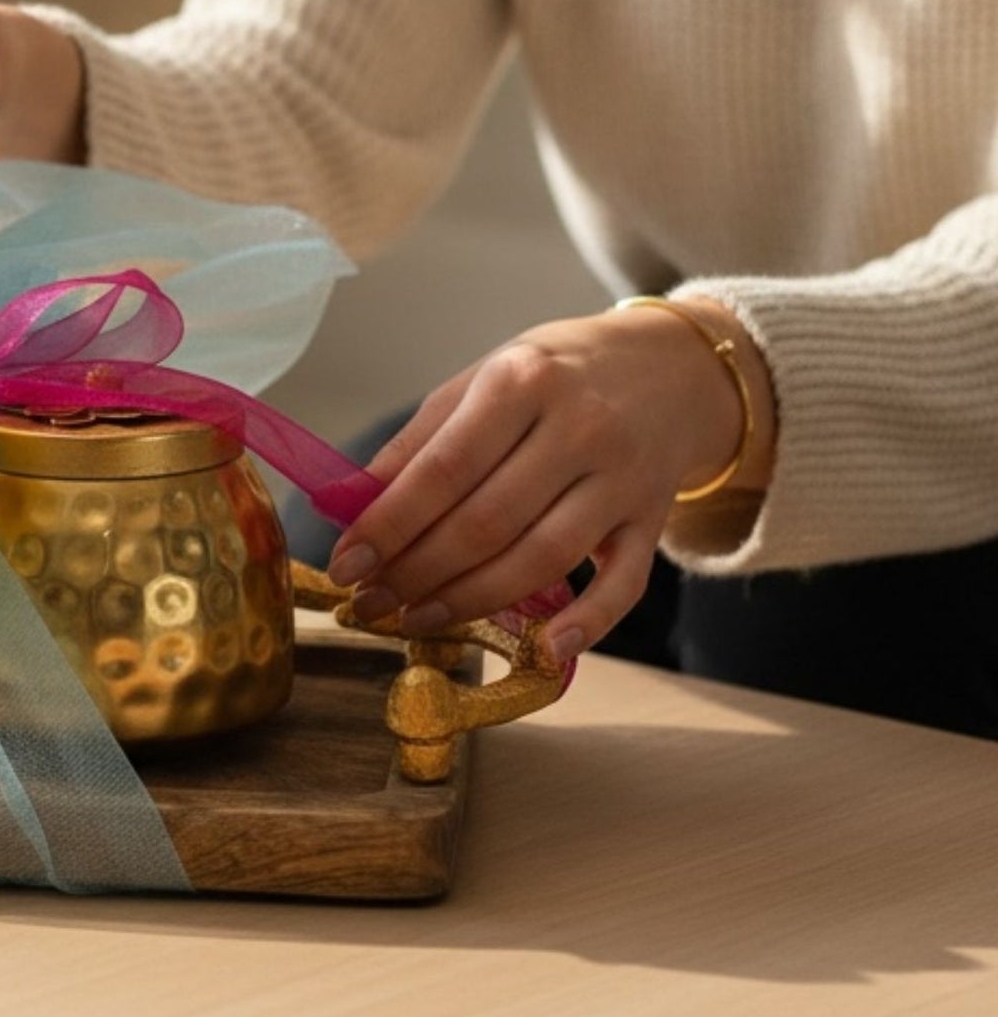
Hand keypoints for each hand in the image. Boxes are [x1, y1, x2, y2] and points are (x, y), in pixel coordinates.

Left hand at [325, 299, 772, 665]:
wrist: (671, 368)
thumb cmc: (557, 375)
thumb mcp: (483, 381)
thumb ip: (418, 442)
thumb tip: (349, 503)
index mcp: (523, 381)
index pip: (445, 468)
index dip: (389, 524)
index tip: (346, 563)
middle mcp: (579, 427)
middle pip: (487, 523)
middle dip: (417, 572)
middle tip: (370, 602)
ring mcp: (623, 478)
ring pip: (542, 559)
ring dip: (471, 602)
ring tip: (415, 618)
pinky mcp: (654, 520)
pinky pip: (624, 584)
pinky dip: (586, 623)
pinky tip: (542, 648)